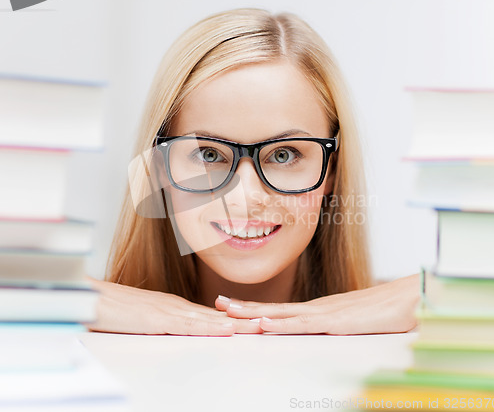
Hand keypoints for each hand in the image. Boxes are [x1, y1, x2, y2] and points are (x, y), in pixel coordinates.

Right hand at [85, 277, 261, 335]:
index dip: (233, 319)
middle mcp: (176, 306)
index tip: (252, 323)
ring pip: (210, 319)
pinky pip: (190, 325)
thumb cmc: (112, 309)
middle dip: (243, 321)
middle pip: (216, 316)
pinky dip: (211, 328)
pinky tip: (226, 330)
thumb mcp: (141, 319)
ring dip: (236, 324)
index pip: (210, 315)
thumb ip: (159, 324)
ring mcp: (169, 311)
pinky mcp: (159, 319)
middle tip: (268, 323)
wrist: (90, 298)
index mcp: (173, 307)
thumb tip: (172, 331)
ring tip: (259, 327)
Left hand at [215, 274, 419, 334]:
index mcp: (322, 310)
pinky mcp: (338, 322)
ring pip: (282, 315)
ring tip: (228, 312)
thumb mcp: (360, 322)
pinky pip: (304, 325)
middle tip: (218, 303)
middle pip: (275, 309)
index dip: (257, 308)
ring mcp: (327, 313)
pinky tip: (264, 325)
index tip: (235, 308)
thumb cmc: (390, 309)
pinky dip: (281, 325)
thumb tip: (331, 330)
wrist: (415, 297)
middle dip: (245, 307)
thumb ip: (343, 326)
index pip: (283, 310)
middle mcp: (319, 308)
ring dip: (254, 313)